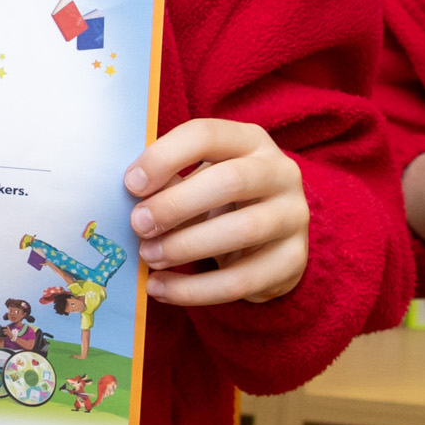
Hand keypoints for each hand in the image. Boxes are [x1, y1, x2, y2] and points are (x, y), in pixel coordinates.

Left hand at [128, 117, 310, 308]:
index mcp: (250, 140)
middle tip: (138, 225)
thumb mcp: (198, 179)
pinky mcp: (294, 261)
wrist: (268, 240)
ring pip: (242, 231)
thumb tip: (132, 198)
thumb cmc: (220, 199)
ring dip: (186, 247)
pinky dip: (195, 289)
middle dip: (176, 205)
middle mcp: (281, 173)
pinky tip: (161, 289)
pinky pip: (242, 280)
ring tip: (148, 257)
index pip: (207, 135)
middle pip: (230, 181)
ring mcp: (294, 217)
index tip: (131, 185)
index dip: (165, 157)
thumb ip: (170, 181)